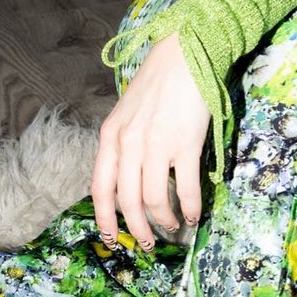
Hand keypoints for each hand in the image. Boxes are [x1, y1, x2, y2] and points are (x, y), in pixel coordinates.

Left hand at [91, 31, 209, 249]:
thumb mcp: (127, 112)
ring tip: (174, 226)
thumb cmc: (157, 82)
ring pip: (155, 201)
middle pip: (128, 202)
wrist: (184, 53)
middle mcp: (129, 144)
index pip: (100, 189)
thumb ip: (123, 143)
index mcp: (110, 136)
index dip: (105, 220)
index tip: (111, 239)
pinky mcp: (185, 143)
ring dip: (165, 221)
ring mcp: (157, 144)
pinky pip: (186, 188)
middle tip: (149, 243)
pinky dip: (191, 207)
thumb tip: (129, 182)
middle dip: (139, 230)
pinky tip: (195, 214)